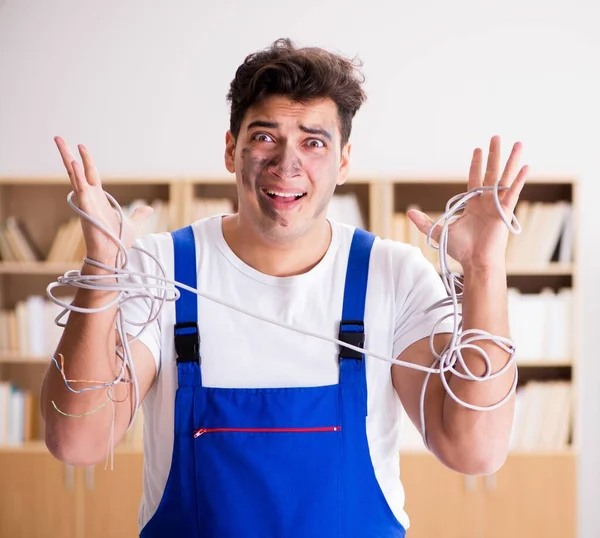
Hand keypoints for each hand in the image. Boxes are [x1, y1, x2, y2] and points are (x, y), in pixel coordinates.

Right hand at [54, 136, 152, 264]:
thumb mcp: (133, 224)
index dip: (87, 161)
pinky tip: (73, 163)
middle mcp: (90, 198)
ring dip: (68, 159)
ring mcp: (86, 203)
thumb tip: (148, 208)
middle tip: (58, 137)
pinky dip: (76, 177)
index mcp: (99, 199)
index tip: (81, 146)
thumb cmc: (118, 242)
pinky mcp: (87, 210)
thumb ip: (139, 215)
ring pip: (74, 177)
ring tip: (60, 142)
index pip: (91, 175)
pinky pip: (80, 190)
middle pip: (77, 171)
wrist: (112, 256)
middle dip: (68, 154)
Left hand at [407, 136, 527, 271]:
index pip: (475, 178)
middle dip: (494, 154)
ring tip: (518, 143)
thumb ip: (425, 222)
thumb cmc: (460, 249)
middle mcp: (486, 201)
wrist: (474, 261)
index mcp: (473, 204)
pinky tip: (525, 167)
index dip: (476, 164)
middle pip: (491, 172)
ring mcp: (497, 205)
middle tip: (496, 137)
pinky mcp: (504, 212)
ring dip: (511, 160)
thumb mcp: (439, 231)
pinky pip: (512, 193)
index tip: (478, 149)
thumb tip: (409, 213)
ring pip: (504, 178)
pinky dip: (518, 180)